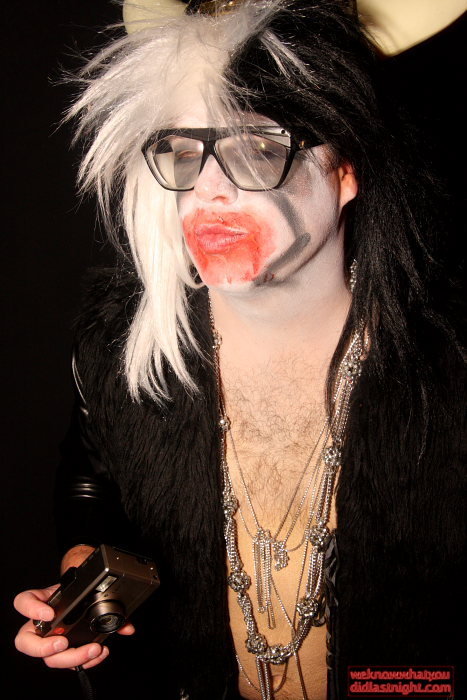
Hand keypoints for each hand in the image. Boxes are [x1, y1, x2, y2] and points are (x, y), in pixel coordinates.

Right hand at [14, 547, 134, 669]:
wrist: (81, 597)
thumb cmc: (78, 593)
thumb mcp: (87, 590)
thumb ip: (107, 603)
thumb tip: (126, 627)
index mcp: (43, 601)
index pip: (24, 602)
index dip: (31, 609)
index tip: (49, 613)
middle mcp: (40, 624)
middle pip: (24, 641)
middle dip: (43, 647)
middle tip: (62, 643)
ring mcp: (48, 640)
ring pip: (47, 658)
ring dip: (70, 658)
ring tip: (92, 650)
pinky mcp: (60, 653)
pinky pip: (66, 663)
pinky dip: (83, 662)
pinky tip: (97, 655)